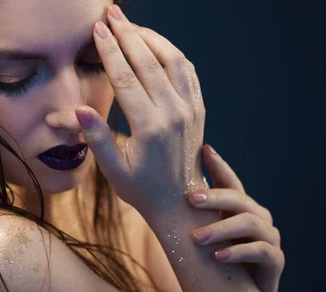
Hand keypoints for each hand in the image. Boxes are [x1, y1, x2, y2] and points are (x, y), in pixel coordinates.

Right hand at [75, 4, 206, 209]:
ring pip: (172, 60)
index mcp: (150, 127)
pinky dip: (171, 51)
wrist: (180, 202)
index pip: (125, 78)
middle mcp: (173, 113)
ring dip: (150, 37)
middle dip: (127, 33)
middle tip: (110, 12)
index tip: (97, 28)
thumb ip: (97, 138)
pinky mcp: (197, 108)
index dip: (109, 50)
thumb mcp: (113, 170)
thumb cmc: (140, 188)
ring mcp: (189, 109)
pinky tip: (155, 43)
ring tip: (129, 23)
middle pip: (148, 62)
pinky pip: (187, 70)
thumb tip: (78, 109)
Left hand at [187, 144, 284, 291]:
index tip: (204, 149)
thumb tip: (153, 185)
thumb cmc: (213, 257)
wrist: (235, 290)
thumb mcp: (201, 230)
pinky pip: (261, 251)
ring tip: (197, 238)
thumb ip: (189, 211)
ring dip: (221, 229)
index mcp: (239, 205)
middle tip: (190, 199)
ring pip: (250, 223)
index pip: (229, 180)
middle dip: (214, 197)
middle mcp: (257, 216)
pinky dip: (238, 252)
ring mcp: (269, 236)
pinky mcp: (275, 259)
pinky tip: (218, 257)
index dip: (218, 164)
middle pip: (238, 198)